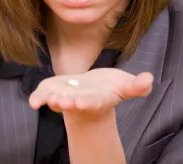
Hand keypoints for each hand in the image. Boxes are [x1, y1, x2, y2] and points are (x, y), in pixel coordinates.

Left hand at [29, 68, 152, 119]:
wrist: (91, 92)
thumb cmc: (110, 89)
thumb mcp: (125, 85)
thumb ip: (137, 86)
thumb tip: (150, 79)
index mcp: (97, 99)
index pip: (92, 102)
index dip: (87, 102)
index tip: (81, 102)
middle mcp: (79, 101)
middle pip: (73, 104)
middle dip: (68, 104)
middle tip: (63, 102)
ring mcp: (64, 98)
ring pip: (57, 102)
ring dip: (52, 102)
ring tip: (50, 100)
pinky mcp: (52, 92)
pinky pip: (43, 96)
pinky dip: (38, 99)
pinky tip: (33, 102)